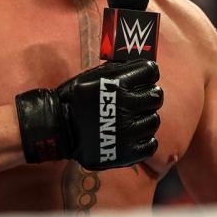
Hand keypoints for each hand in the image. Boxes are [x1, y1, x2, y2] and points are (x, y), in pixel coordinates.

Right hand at [16, 60, 162, 170]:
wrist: (59, 129)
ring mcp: (128, 131)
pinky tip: (133, 135)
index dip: (148, 73)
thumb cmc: (76, 99)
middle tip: (139, 100)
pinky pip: (151, 144)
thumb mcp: (93, 76)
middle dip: (149, 95)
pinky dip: (144, 140)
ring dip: (145, 118)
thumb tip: (141, 64)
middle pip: (156, 96)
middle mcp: (126, 106)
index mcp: (118, 84)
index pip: (151, 71)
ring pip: (154, 120)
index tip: (144, 78)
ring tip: (130, 119)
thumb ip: (118, 70)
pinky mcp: (127, 152)